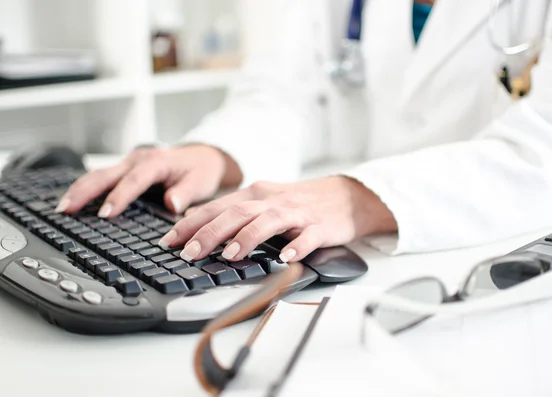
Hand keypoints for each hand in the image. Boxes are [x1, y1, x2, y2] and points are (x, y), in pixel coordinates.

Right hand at [56, 145, 242, 216]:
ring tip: (62, 207)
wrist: (203, 156)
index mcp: (157, 162)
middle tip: (66, 209)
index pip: (134, 180)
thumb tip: (172, 204)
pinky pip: (103, 177)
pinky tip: (74, 200)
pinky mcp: (125, 168)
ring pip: (99, 174)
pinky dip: (86, 187)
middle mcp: (139, 159)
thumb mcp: (201, 182)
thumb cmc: (201, 170)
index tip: (105, 213)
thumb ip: (186, 193)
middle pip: (106, 174)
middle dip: (85, 191)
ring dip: (80, 189)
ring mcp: (130, 162)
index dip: (119, 196)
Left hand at [158, 176, 396, 262]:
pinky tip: (286, 258)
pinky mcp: (320, 226)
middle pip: (237, 213)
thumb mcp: (265, 201)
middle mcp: (273, 200)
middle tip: (189, 253)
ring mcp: (297, 213)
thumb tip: (198, 223)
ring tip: (229, 256)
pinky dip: (297, 246)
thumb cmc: (300, 203)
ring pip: (268, 221)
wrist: (345, 196)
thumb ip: (235, 211)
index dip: (191, 223)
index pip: (217, 207)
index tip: (168, 241)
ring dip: (247, 237)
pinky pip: (308, 237)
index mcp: (256, 194)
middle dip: (210, 232)